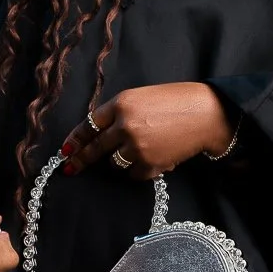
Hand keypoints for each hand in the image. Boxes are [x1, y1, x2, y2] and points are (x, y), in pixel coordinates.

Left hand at [59, 83, 234, 179]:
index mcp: (122, 104)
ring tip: (136, 152)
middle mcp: (125, 126)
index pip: (89, 125)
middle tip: (70, 168)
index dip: (75, 139)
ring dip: (118, 161)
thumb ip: (120, 112)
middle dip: (80, 159)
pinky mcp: (150, 164)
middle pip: (95, 148)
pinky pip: (133, 174)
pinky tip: (153, 158)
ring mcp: (137, 147)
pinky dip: (138, 170)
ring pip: (114, 163)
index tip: (65, 149)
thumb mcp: (143, 97)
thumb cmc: (177, 101)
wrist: (206, 114)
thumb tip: (98, 134)